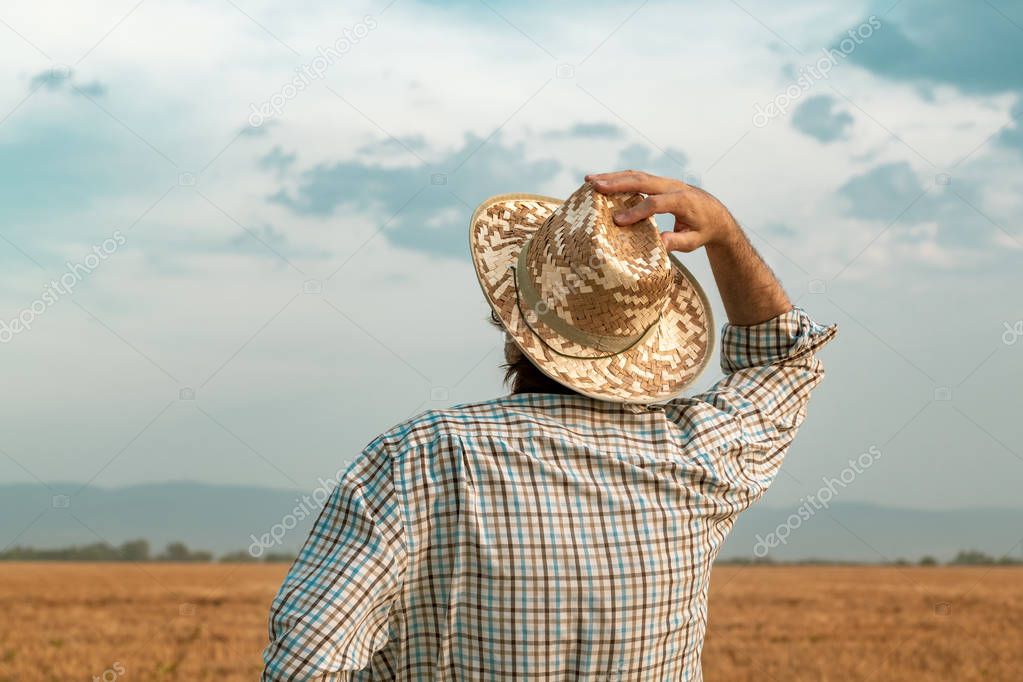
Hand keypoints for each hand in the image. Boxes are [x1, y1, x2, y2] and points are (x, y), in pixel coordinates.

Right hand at [584, 170, 738, 252]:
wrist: (716, 215)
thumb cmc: (704, 230)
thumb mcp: (694, 241)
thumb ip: (678, 242)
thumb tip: (659, 244)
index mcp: (683, 201)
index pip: (656, 203)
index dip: (636, 211)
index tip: (618, 221)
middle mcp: (673, 186)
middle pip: (642, 180)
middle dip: (617, 183)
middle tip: (594, 185)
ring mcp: (665, 182)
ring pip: (637, 175)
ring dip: (612, 176)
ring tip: (590, 179)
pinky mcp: (659, 183)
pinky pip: (638, 178)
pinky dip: (619, 178)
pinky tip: (602, 181)